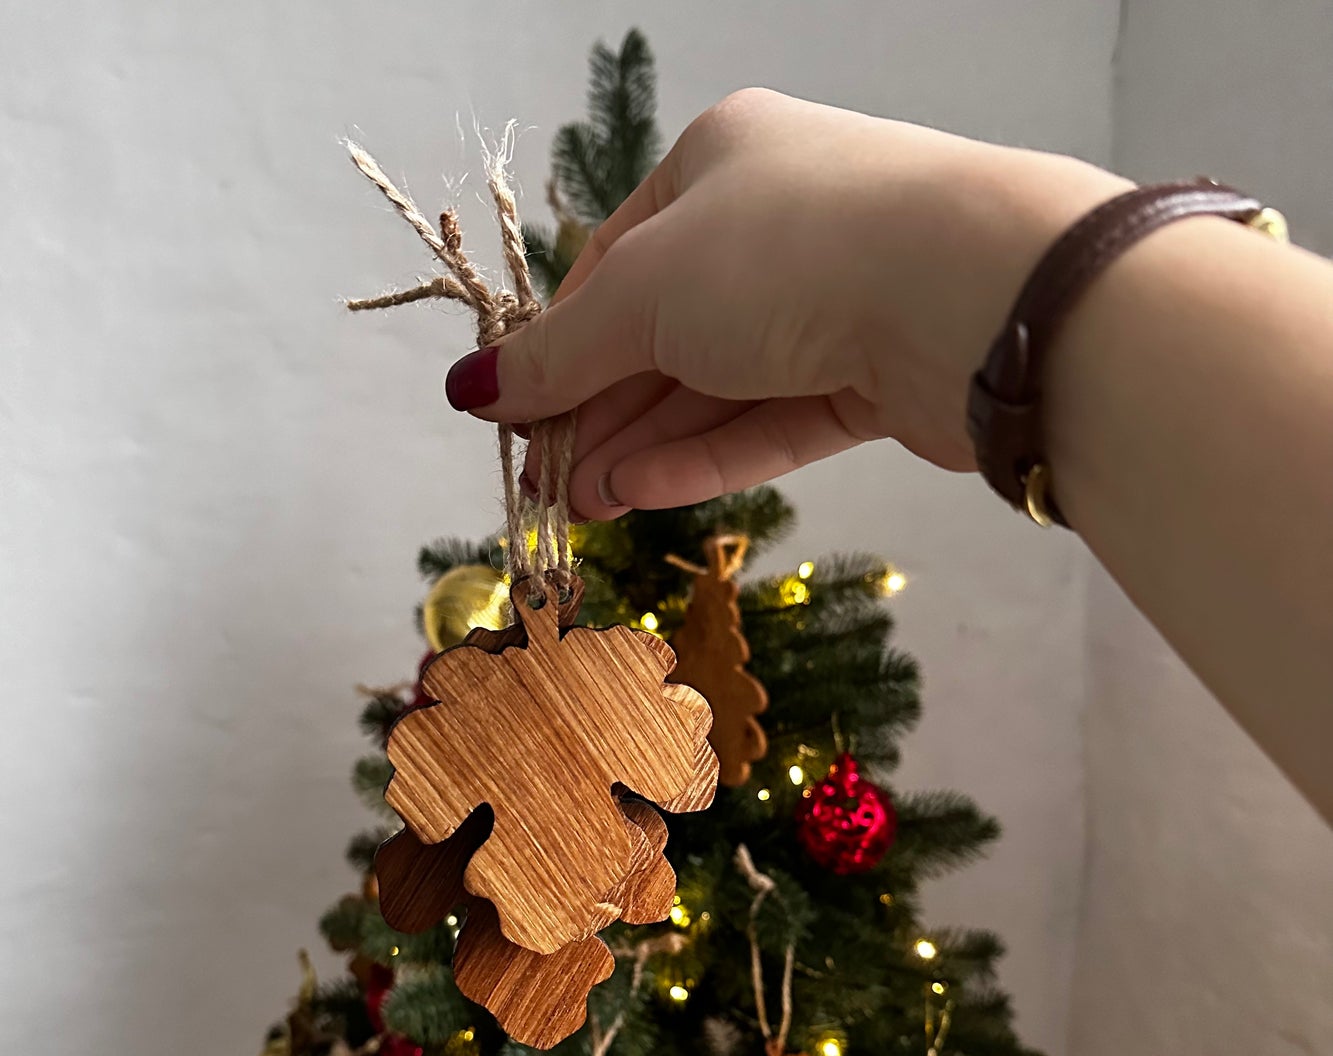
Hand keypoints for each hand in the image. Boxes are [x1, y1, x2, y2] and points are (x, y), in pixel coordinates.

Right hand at [444, 89, 1125, 518]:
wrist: (967, 290)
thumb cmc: (787, 252)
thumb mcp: (643, 296)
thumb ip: (558, 353)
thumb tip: (470, 388)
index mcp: (718, 165)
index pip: (614, 263)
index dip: (557, 343)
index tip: (510, 413)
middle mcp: (776, 225)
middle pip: (662, 333)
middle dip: (599, 411)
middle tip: (546, 484)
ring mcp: (831, 302)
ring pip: (718, 385)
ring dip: (645, 445)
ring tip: (584, 506)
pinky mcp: (874, 375)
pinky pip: (773, 419)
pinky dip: (709, 457)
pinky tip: (644, 494)